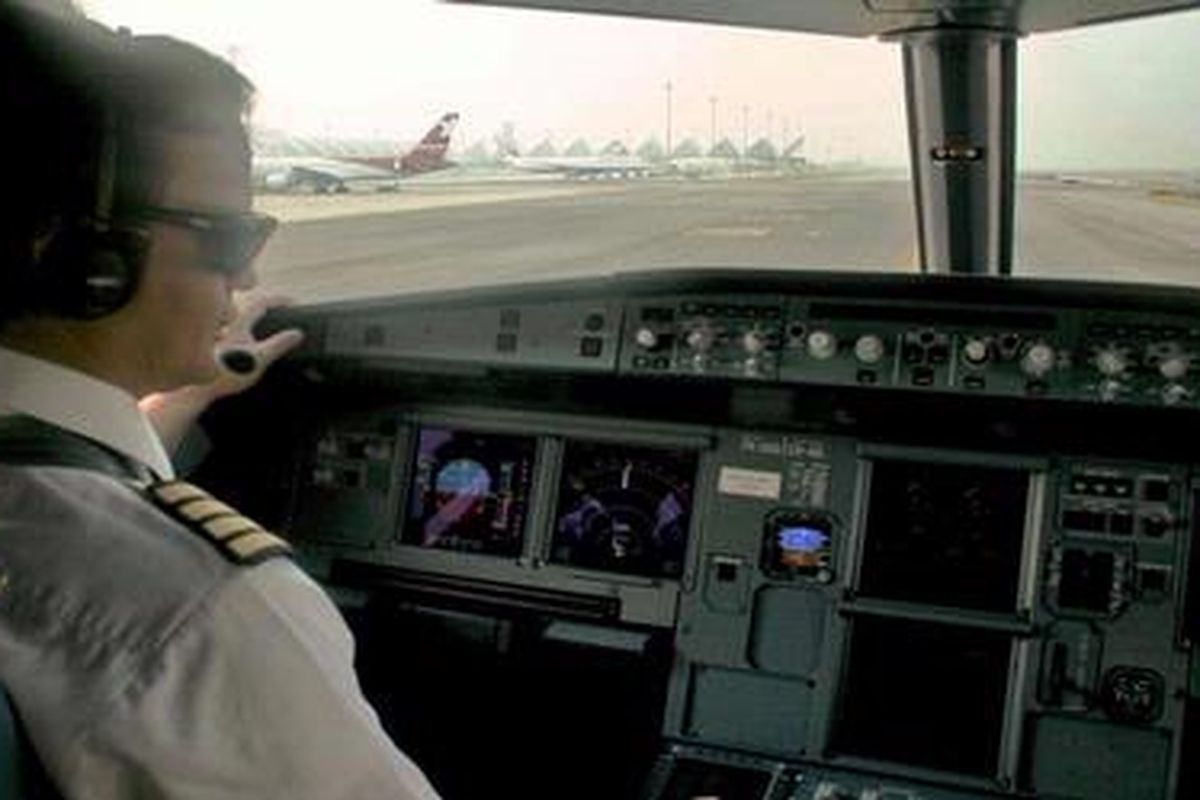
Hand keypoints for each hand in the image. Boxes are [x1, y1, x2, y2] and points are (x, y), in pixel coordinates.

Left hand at [140, 294, 303, 453]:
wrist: (195, 388)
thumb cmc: (226, 373)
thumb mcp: (259, 359)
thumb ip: (279, 344)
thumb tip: (297, 333)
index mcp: (238, 322)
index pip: (261, 303)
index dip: (278, 301)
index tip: (291, 303)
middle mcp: (224, 324)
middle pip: (245, 307)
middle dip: (261, 306)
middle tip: (276, 311)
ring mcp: (216, 335)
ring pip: (233, 318)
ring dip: (247, 318)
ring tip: (258, 327)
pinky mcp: (208, 346)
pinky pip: (224, 331)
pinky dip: (235, 332)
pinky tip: (238, 344)